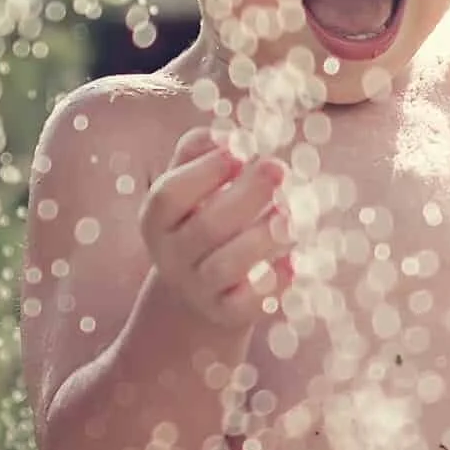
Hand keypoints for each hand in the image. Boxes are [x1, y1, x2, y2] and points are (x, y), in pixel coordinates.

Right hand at [137, 126, 292, 329]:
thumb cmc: (200, 217)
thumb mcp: (188, 183)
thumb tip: (227, 135)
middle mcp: (171, 257)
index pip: (169, 195)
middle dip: (247, 195)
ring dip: (263, 237)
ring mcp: (198, 289)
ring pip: (227, 266)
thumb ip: (198, 151)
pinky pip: (249, 302)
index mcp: (156, 220)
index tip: (240, 151)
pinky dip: (273, 281)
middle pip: (206, 227)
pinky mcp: (226, 314)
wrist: (199, 290)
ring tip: (290, 213)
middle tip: (278, 168)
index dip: (205, 171)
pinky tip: (293, 261)